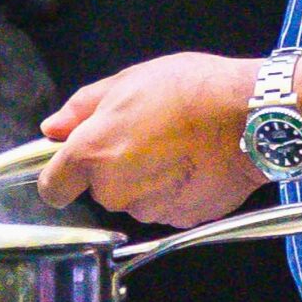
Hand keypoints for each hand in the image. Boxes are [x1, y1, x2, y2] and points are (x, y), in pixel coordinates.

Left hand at [38, 54, 264, 226]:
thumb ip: (82, 109)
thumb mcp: (127, 81)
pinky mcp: (180, 219)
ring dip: (146, 179)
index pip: (52, 188)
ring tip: (175, 145)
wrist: (248, 117)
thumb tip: (52, 128)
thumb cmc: (189, 91)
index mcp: (93, 154)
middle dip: (114, 167)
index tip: (75, 163)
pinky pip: (165, 206)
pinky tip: (193, 163)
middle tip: (145, 134)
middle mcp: (114, 190)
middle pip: (100, 189)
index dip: (61, 175)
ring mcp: (149, 209)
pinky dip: (174, 190)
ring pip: (134, 199)